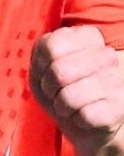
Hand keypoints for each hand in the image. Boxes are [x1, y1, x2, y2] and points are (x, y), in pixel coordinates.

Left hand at [30, 25, 123, 155]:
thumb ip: (44, 54)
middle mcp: (108, 54)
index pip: (50, 46)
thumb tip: (61, 69)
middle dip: (48, 88)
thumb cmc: (59, 86)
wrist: (85, 119)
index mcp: (86, 35)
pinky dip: (77, 120)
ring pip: (70, 97)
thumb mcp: (42, 64)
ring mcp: (118, 80)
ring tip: (69, 104)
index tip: (47, 71)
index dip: (40, 65)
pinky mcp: (121, 106)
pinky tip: (83, 115)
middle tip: (55, 91)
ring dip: (61, 106)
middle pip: (59, 72)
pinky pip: (86, 116)